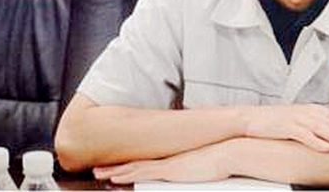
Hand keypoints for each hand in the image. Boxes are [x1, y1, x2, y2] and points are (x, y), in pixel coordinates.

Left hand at [93, 144, 227, 183]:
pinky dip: (127, 174)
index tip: (118, 167)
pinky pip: (142, 173)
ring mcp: (167, 164)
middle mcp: (168, 160)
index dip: (131, 165)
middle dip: (117, 167)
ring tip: (99, 172)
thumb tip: (198, 167)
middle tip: (100, 168)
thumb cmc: (222, 159)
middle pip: (137, 164)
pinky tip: (115, 177)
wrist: (229, 151)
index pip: (148, 164)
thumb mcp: (206, 164)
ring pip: (134, 168)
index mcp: (174, 160)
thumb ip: (198, 166)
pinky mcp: (169, 170)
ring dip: (116, 171)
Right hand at [241, 104, 328, 152]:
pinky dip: (316, 142)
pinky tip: (325, 148)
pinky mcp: (287, 127)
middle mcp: (307, 112)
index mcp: (312, 109)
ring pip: (321, 128)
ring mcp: (297, 119)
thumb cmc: (276, 120)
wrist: (252, 118)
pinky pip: (304, 136)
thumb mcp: (299, 118)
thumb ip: (314, 123)